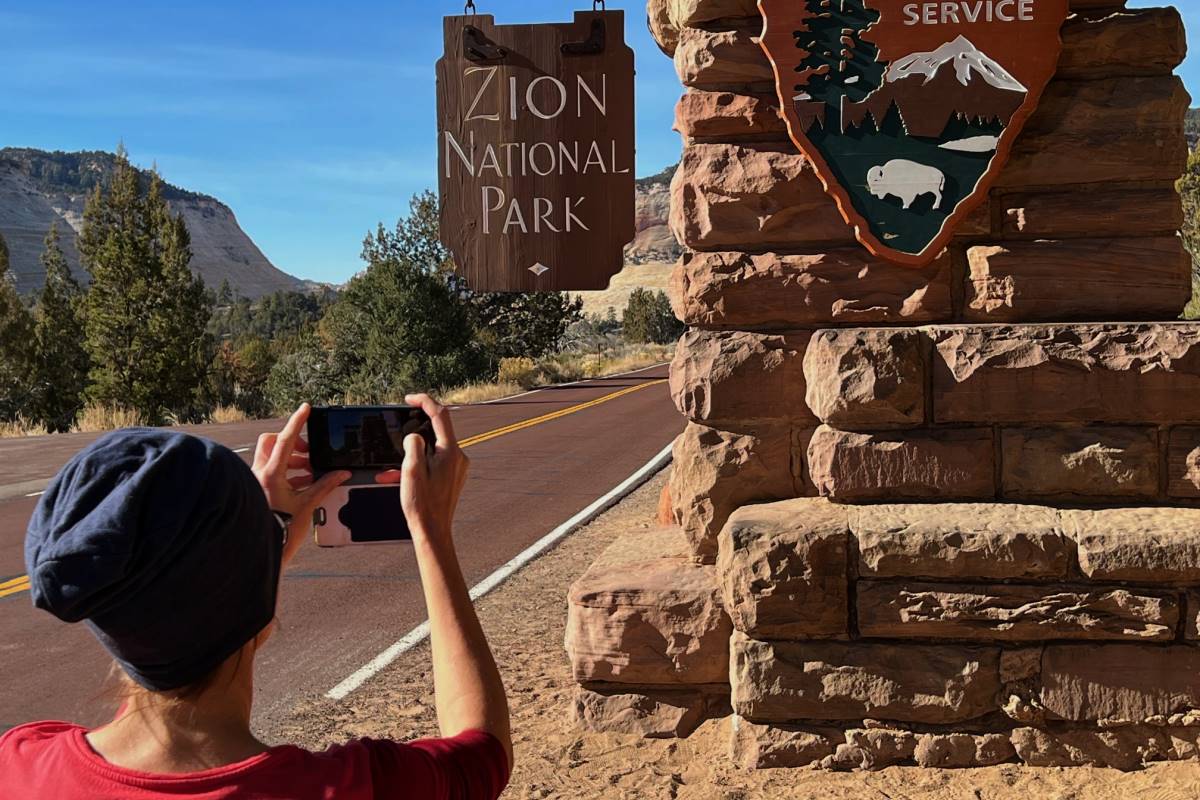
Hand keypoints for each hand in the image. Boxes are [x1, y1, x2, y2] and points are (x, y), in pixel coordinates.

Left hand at [253, 403, 349, 563]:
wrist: (259, 549)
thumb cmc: (280, 530)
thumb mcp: (307, 506)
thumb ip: (325, 486)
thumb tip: (341, 473)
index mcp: (271, 474)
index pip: (286, 440)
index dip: (297, 422)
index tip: (306, 408)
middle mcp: (259, 473)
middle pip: (272, 442)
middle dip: (292, 442)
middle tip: (309, 453)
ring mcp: (255, 480)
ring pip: (271, 456)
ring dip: (292, 460)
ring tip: (310, 472)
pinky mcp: (256, 488)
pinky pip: (271, 471)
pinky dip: (287, 472)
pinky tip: (301, 483)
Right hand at [376, 394, 468, 545]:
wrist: (433, 532)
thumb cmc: (422, 505)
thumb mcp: (411, 470)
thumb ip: (413, 445)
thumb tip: (414, 436)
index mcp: (451, 452)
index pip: (440, 415)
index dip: (424, 401)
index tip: (409, 398)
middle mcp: (458, 457)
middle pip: (436, 431)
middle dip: (413, 430)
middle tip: (397, 429)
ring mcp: (456, 467)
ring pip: (431, 449)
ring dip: (410, 454)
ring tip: (391, 469)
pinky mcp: (452, 476)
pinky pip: (432, 462)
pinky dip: (416, 465)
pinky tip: (398, 477)